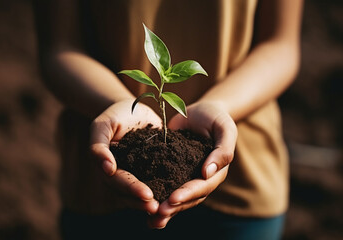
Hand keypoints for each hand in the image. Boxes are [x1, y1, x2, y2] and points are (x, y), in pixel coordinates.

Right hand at [90, 99, 161, 213]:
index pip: (119, 182)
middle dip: (144, 202)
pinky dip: (165, 191)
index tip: (147, 195)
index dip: (132, 189)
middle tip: (159, 208)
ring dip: (154, 202)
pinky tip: (179, 196)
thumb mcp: (102, 126)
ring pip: (142, 194)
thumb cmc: (115, 116)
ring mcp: (137, 175)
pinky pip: (158, 182)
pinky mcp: (152, 170)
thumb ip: (99, 146)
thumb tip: (107, 170)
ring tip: (169, 208)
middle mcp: (121, 176)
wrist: (133, 110)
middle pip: (130, 194)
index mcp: (107, 168)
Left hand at [148, 100, 237, 227]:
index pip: (202, 186)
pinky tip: (141, 203)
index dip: (188, 194)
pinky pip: (164, 184)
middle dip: (173, 207)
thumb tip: (209, 173)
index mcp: (216, 171)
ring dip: (164, 209)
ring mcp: (186, 175)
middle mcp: (201, 178)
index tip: (172, 199)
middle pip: (188, 198)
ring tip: (149, 218)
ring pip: (176, 196)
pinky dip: (155, 194)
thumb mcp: (225, 129)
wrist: (200, 111)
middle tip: (157, 214)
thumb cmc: (216, 118)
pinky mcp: (171, 169)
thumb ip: (223, 150)